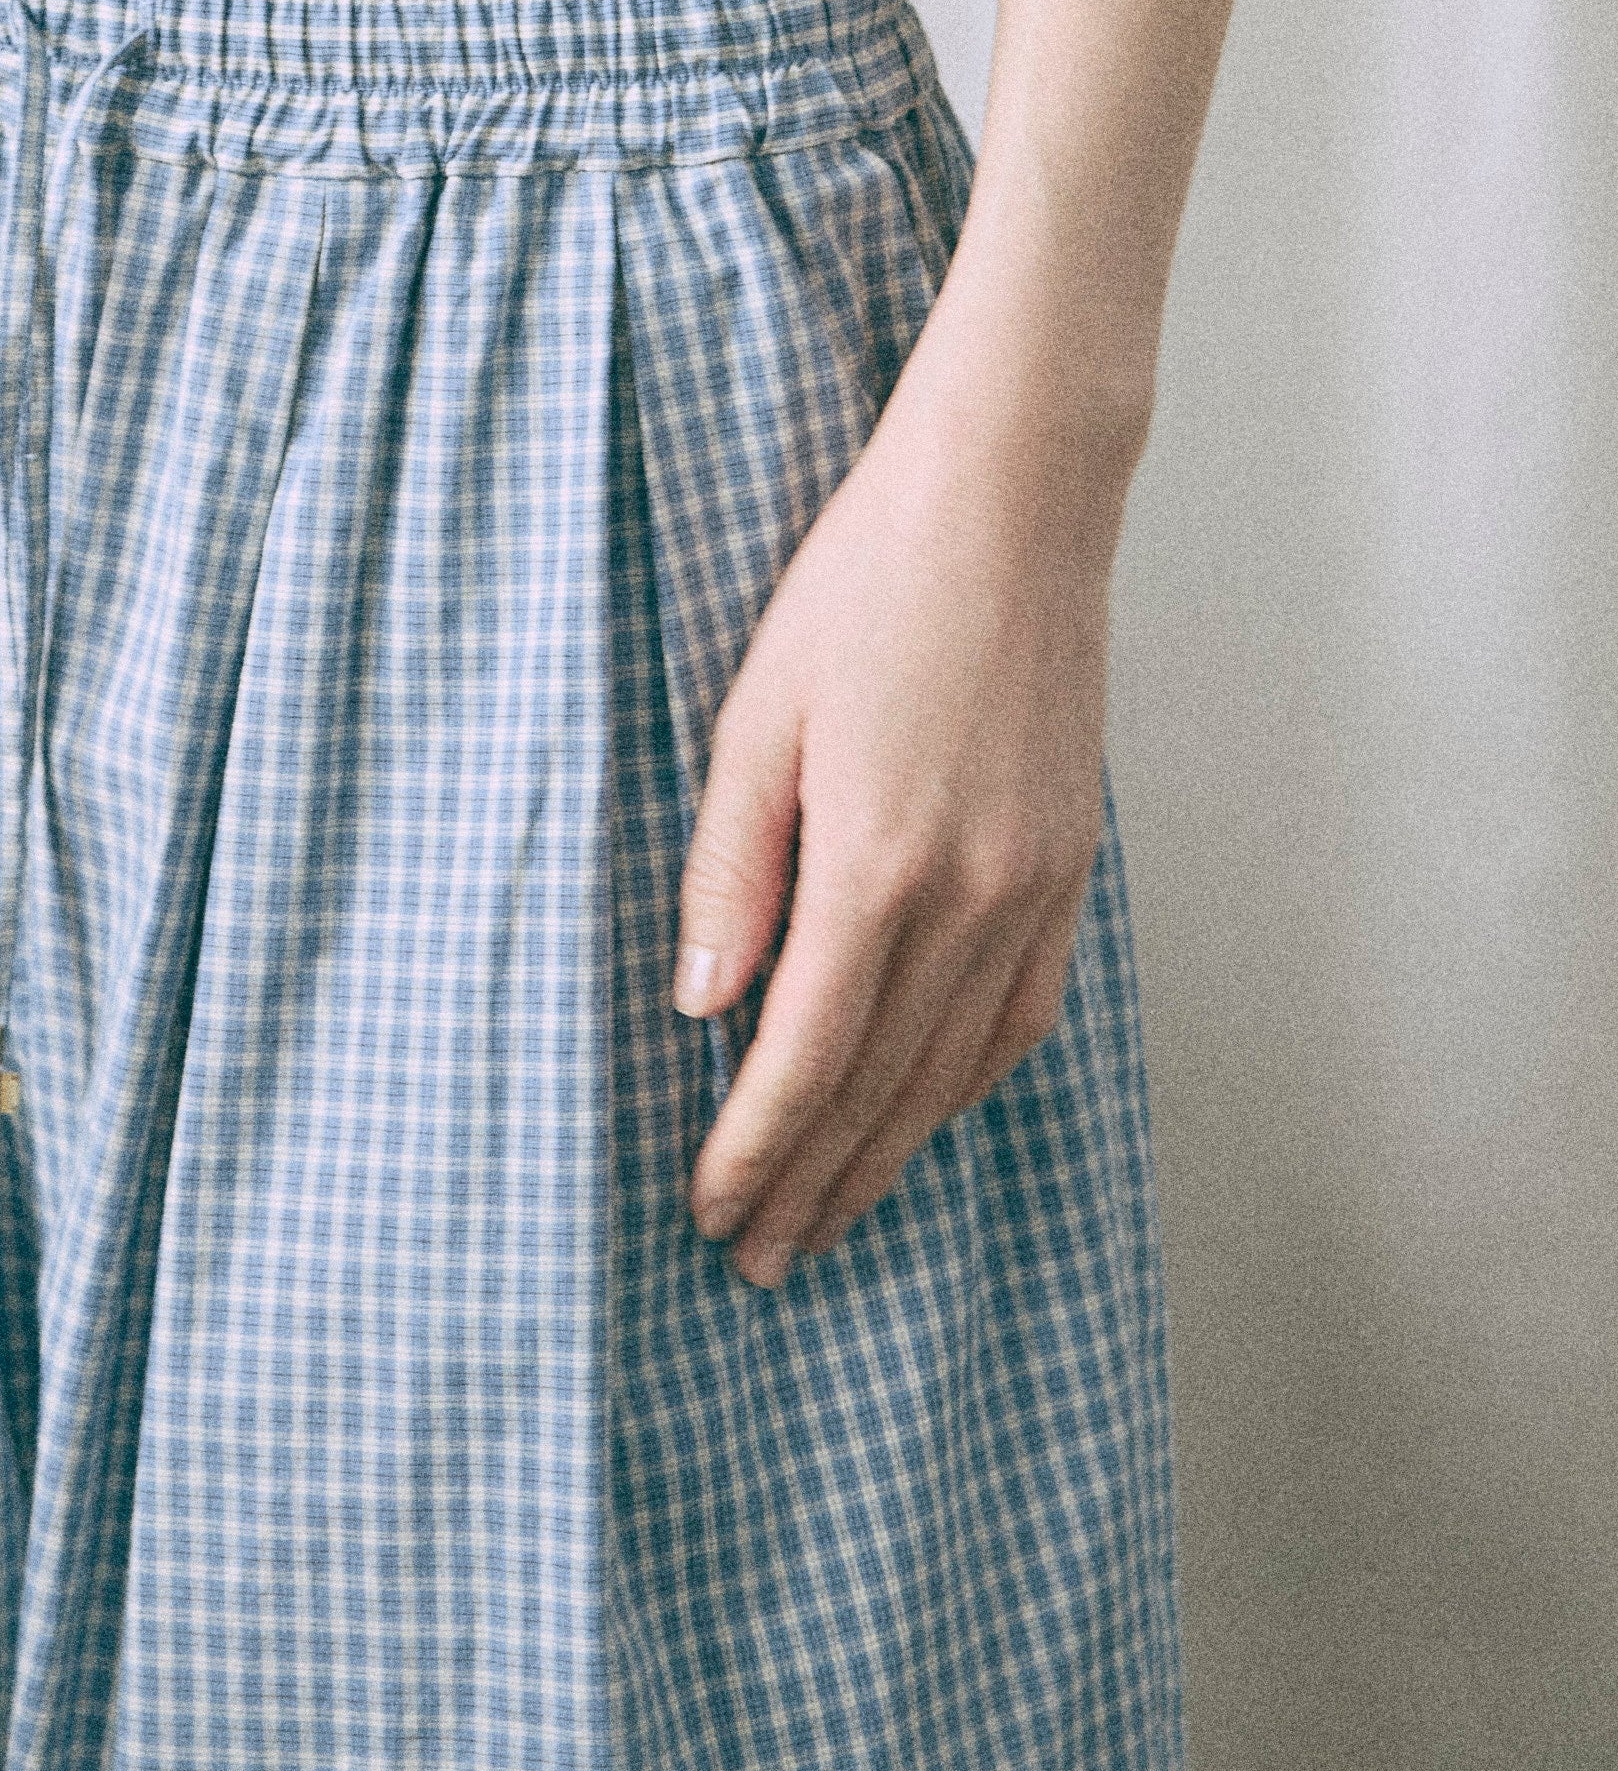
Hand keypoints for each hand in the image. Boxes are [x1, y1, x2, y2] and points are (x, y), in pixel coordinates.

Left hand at [673, 360, 1116, 1286]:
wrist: (1011, 506)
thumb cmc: (863, 590)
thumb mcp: (756, 718)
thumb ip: (731, 871)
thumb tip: (700, 1007)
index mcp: (879, 869)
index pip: (804, 1059)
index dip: (754, 1148)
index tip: (711, 1212)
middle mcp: (971, 900)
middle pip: (882, 1089)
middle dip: (814, 1185)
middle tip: (758, 1263)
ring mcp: (1035, 887)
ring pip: (956, 1070)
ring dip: (890, 1157)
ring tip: (832, 1220)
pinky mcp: (1069, 864)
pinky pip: (1021, 1015)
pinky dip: (968, 1085)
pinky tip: (929, 1116)